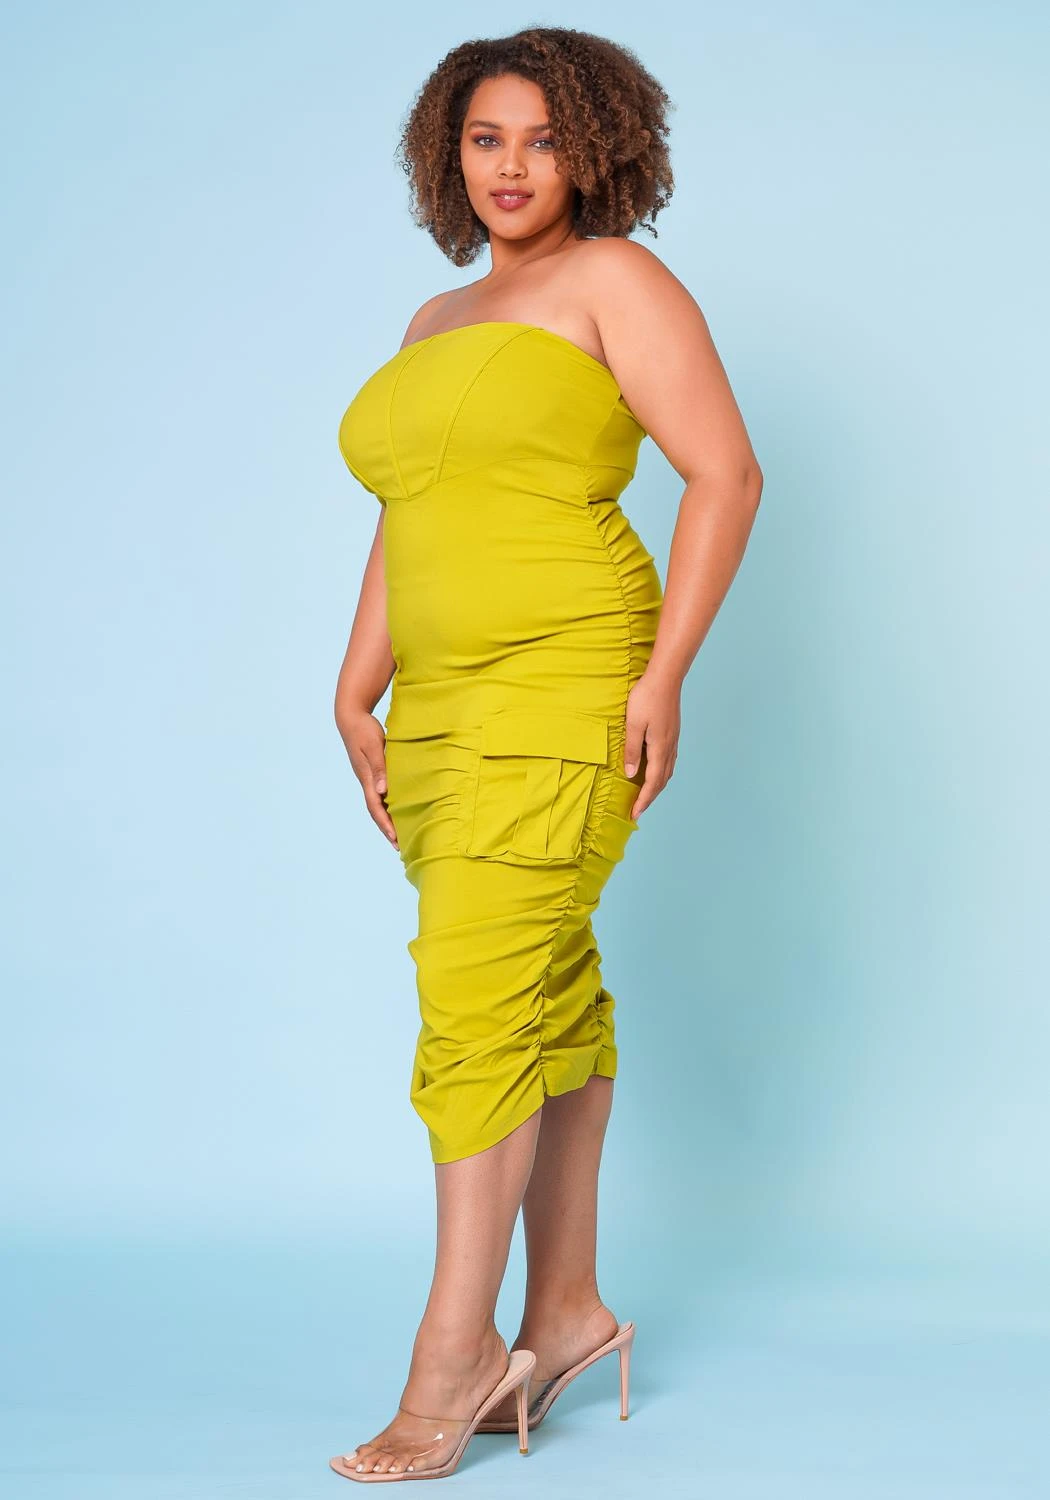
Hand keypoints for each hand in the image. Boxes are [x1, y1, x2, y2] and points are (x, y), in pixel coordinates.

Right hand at [339, 708, 398, 849]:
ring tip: (399, 833)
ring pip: (377, 804)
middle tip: (399, 846)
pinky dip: (388, 805)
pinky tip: (397, 808)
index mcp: (366, 778)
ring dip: (387, 819)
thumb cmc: (364, 730)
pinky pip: (380, 794)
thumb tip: (382, 792)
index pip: (375, 807)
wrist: (351, 718)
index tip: (395, 839)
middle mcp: (366, 781)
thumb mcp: (374, 746)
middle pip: (376, 811)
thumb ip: (380, 768)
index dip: (386, 824)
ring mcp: (368, 777)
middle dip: (386, 829)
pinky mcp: (371, 772)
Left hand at [622, 668, 680, 819]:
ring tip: (646, 796)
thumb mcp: (633, 725)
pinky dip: (662, 773)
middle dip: (650, 797)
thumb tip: (632, 774)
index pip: (652, 782)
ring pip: (667, 771)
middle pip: (662, 780)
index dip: (644, 800)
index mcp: (660, 748)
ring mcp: (673, 740)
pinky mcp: (672, 733)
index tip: (635, 814)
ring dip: (657, 786)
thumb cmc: (646, 698)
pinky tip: (656, 771)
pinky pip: (669, 761)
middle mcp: (669, 748)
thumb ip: (632, 750)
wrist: (665, 678)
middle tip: (638, 811)